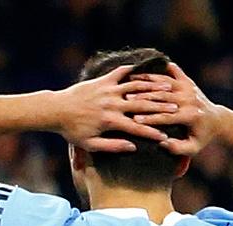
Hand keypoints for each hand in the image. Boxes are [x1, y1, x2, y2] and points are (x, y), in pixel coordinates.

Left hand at [48, 65, 173, 153]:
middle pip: (142, 105)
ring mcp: (108, 90)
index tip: (166, 136)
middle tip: (176, 108)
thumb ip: (112, 146)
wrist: (56, 110)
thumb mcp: (90, 144)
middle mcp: (112, 104)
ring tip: (168, 88)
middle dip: (160, 107)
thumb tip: (133, 148)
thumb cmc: (72, 131)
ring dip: (153, 88)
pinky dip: (135, 71)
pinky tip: (147, 70)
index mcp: (110, 121)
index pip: (137, 127)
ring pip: (136, 87)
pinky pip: (122, 73)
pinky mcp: (103, 81)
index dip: (152, 132)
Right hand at [123, 60, 217, 156]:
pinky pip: (172, 73)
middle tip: (126, 99)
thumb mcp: (193, 148)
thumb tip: (163, 143)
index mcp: (190, 116)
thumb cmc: (201, 137)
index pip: (166, 117)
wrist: (216, 120)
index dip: (150, 118)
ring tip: (130, 83)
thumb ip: (178, 148)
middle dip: (144, 98)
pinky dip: (157, 71)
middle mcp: (190, 99)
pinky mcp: (188, 82)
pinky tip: (143, 70)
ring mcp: (189, 88)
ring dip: (147, 83)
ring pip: (165, 83)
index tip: (134, 120)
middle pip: (163, 97)